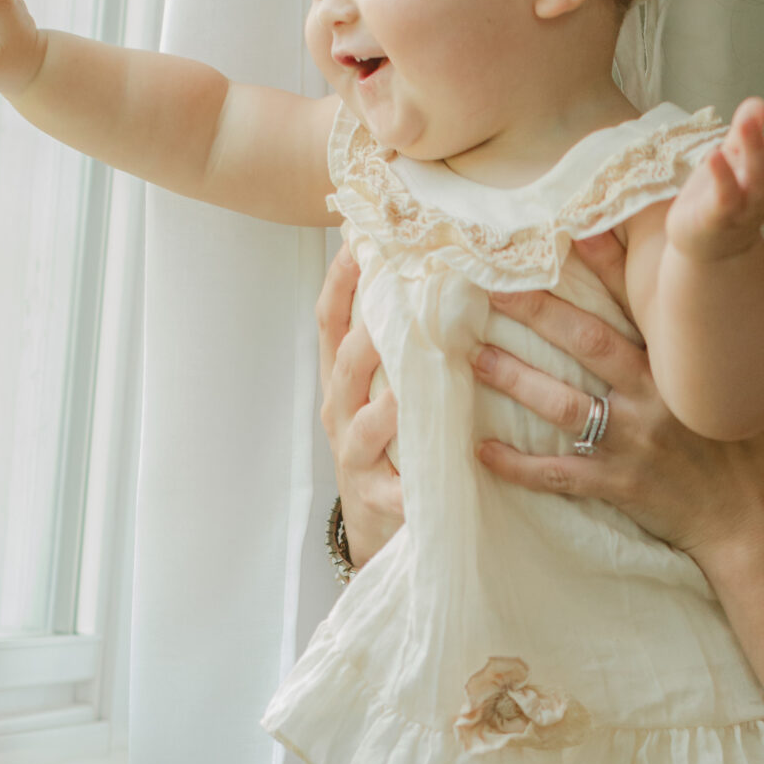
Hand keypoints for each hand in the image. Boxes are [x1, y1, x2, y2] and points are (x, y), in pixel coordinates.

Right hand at [317, 241, 403, 563]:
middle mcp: (341, 409)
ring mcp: (354, 454)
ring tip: (411, 388)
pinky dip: (410, 486)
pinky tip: (431, 478)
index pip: (331, 319)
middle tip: (399, 302)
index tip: (362, 240)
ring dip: (388, 403)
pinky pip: (395, 491)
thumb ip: (397, 339)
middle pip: (347, 362)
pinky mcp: (376, 498)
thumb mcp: (384, 385)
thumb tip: (423, 268)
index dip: (342, 280)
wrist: (376, 523)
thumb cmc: (388, 442)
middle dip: (370, 332)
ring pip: (366, 422)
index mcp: (342, 377)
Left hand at [472, 281, 763, 564]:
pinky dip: (518, 465)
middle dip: (538, 311)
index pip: (638, 306)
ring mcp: (633, 442)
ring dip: (516, 379)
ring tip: (476, 358)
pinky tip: (483, 452)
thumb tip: (701, 315)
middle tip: (496, 287)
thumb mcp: (742, 391)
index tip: (570, 233)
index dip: (605, 266)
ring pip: (563, 403)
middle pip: (586, 343)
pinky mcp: (619, 484)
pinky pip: (558, 474)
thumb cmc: (753, 454)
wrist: (754, 521)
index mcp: (682, 370)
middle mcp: (654, 398)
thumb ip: (710, 357)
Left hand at [665, 97, 763, 264]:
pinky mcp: (717, 217)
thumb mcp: (738, 159)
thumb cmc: (725, 196)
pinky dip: (721, 176)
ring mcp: (744, 206)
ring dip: (754, 149)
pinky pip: (724, 197)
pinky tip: (714, 154)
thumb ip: (748, 129)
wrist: (707, 248)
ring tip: (747, 121)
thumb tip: (759, 102)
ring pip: (756, 179)